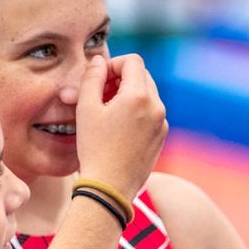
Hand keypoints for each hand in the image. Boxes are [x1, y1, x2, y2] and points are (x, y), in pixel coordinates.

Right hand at [76, 52, 166, 194]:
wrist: (110, 187)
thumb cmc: (95, 148)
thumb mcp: (86, 108)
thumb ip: (92, 78)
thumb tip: (99, 61)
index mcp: (139, 96)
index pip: (132, 61)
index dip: (113, 64)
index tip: (99, 79)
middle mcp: (156, 106)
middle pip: (142, 75)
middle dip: (120, 78)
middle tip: (99, 94)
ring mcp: (162, 122)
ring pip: (147, 94)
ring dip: (128, 94)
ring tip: (106, 111)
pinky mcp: (161, 136)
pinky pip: (151, 113)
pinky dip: (136, 111)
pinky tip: (118, 128)